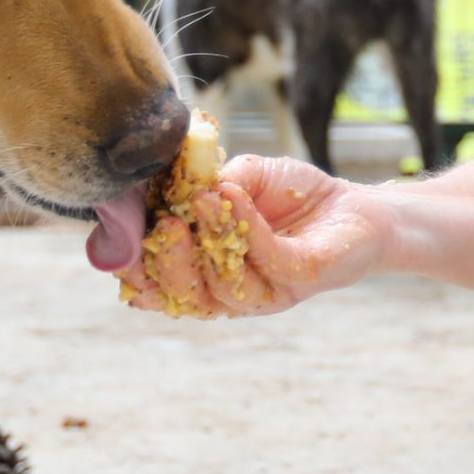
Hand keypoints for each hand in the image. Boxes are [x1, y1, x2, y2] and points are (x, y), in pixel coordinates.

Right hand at [115, 154, 395, 318]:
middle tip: (161, 225)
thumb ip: (208, 182)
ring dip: (207, 241)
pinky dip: (246, 229)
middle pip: (188, 296)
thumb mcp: (241, 178)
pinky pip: (268, 262)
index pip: (163, 284)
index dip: (137, 272)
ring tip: (197, 203)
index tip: (118, 248)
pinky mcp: (300, 280)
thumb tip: (175, 183)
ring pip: (225, 286)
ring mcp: (267, 291)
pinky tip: (233, 197)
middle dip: (169, 263)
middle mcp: (233, 290)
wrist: (355, 206)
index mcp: (207, 271)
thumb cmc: (293, 195)